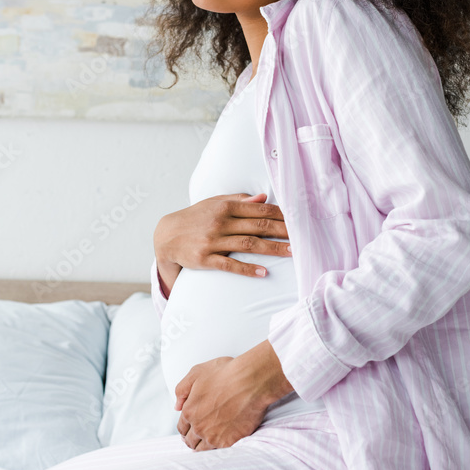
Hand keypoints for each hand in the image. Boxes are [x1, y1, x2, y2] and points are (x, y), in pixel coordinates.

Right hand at [154, 193, 291, 290]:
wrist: (166, 236)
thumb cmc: (195, 218)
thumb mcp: (214, 203)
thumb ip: (239, 200)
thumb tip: (264, 197)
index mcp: (225, 206)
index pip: (259, 210)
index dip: (281, 215)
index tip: (298, 220)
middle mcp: (220, 221)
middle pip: (258, 226)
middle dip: (283, 232)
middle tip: (303, 238)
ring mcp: (212, 241)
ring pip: (248, 245)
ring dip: (272, 249)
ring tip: (292, 253)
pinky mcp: (205, 259)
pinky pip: (230, 264)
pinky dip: (248, 268)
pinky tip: (264, 272)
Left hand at [175, 349, 284, 451]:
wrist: (252, 381)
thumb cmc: (226, 373)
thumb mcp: (197, 372)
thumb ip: (182, 390)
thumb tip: (177, 406)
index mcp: (189, 411)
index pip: (182, 427)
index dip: (186, 428)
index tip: (190, 429)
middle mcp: (199, 427)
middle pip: (191, 441)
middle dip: (192, 439)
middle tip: (196, 439)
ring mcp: (214, 436)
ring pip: (203, 449)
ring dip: (203, 446)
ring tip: (207, 443)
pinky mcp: (230, 441)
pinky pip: (219, 451)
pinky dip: (218, 447)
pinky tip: (221, 442)